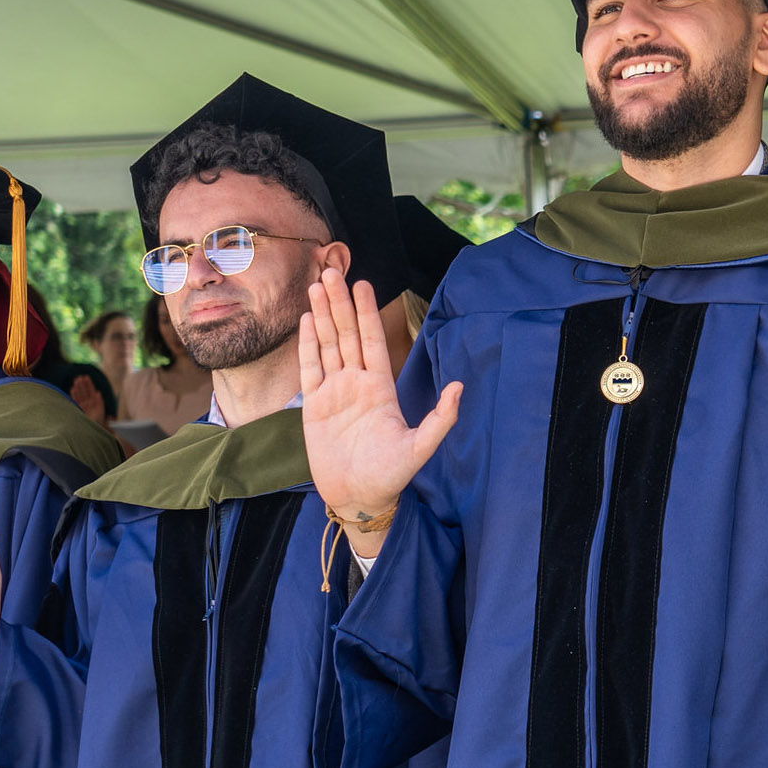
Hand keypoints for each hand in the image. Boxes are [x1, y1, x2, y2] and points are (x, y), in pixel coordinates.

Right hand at [70, 374, 107, 425]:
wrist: (95, 428)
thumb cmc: (100, 420)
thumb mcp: (101, 409)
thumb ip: (100, 400)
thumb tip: (98, 392)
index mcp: (95, 400)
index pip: (91, 390)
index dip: (89, 383)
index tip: (86, 376)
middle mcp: (88, 402)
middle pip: (84, 391)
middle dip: (82, 384)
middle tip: (79, 377)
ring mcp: (83, 405)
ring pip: (80, 394)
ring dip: (78, 387)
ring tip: (76, 381)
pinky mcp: (79, 408)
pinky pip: (76, 400)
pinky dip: (74, 395)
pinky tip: (73, 389)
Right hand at [300, 268, 459, 553]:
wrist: (358, 497)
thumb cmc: (390, 475)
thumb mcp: (421, 447)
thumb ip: (441, 418)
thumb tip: (460, 387)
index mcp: (381, 388)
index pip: (373, 341)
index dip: (368, 311)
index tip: (363, 284)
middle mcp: (357, 383)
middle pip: (347, 334)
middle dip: (340, 303)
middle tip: (331, 270)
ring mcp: (334, 392)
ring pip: (328, 344)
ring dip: (323, 315)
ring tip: (316, 285)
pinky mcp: (314, 406)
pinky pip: (310, 368)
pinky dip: (308, 344)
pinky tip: (308, 320)